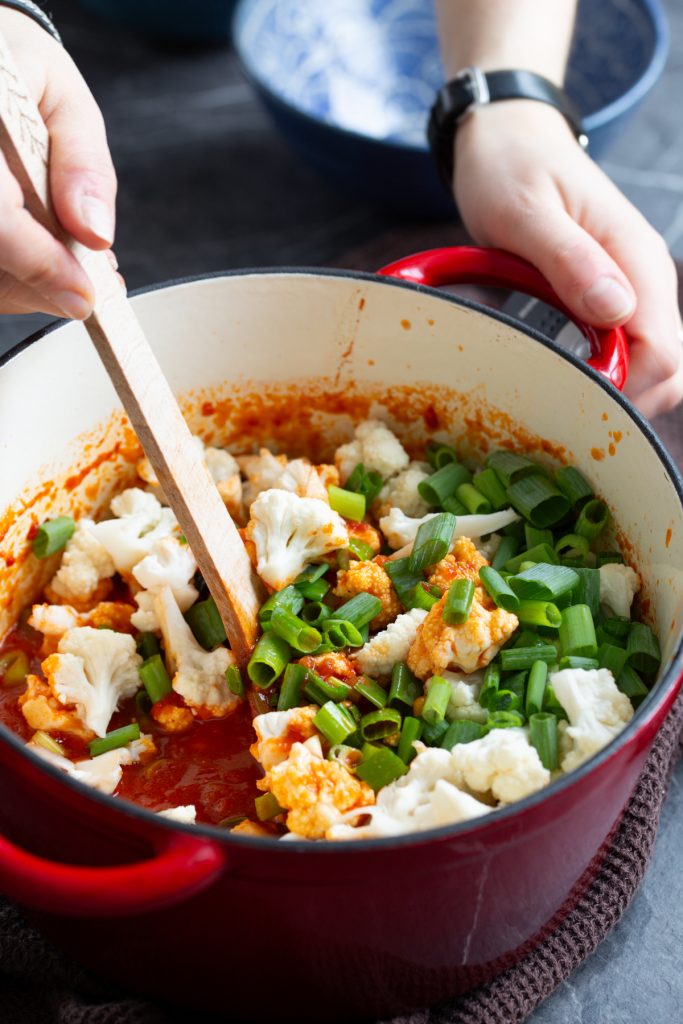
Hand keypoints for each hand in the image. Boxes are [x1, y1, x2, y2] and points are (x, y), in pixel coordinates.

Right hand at [0, 9, 116, 318]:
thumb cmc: (16, 69)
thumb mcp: (63, 98)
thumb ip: (83, 165)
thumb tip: (96, 234)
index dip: (42, 266)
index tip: (85, 296)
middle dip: (45, 284)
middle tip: (91, 281)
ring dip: (30, 288)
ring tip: (69, 263)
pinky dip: (15, 279)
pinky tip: (42, 258)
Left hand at [453, 101, 681, 416]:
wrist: (511, 139)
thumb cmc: (512, 169)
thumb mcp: (526, 212)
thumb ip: (569, 260)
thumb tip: (616, 310)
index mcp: (636, 259)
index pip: (663, 353)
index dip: (624, 388)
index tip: (571, 395)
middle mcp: (646, 279)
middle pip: (669, 369)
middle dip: (625, 399)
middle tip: (562, 401)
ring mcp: (634, 288)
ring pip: (655, 366)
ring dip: (619, 390)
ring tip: (562, 389)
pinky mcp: (616, 295)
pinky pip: (631, 350)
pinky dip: (609, 373)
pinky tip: (570, 373)